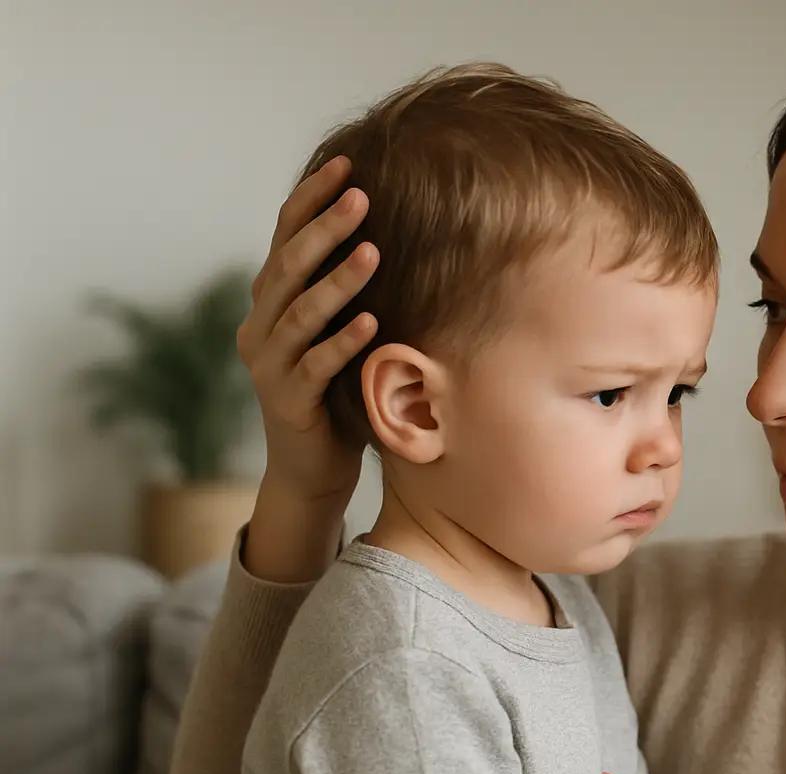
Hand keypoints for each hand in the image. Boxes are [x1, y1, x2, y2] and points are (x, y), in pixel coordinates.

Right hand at [241, 155, 379, 581]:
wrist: (311, 468)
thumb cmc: (336, 391)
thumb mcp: (339, 332)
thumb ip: (347, 290)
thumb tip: (396, 229)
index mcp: (270, 302)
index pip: (284, 238)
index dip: (310, 200)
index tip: (347, 164)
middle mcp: (260, 326)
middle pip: (288, 266)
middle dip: (324, 227)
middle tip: (361, 195)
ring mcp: (268, 365)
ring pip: (299, 314)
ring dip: (337, 281)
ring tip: (373, 251)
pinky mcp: (287, 403)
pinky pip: (314, 367)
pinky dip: (342, 343)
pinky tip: (372, 323)